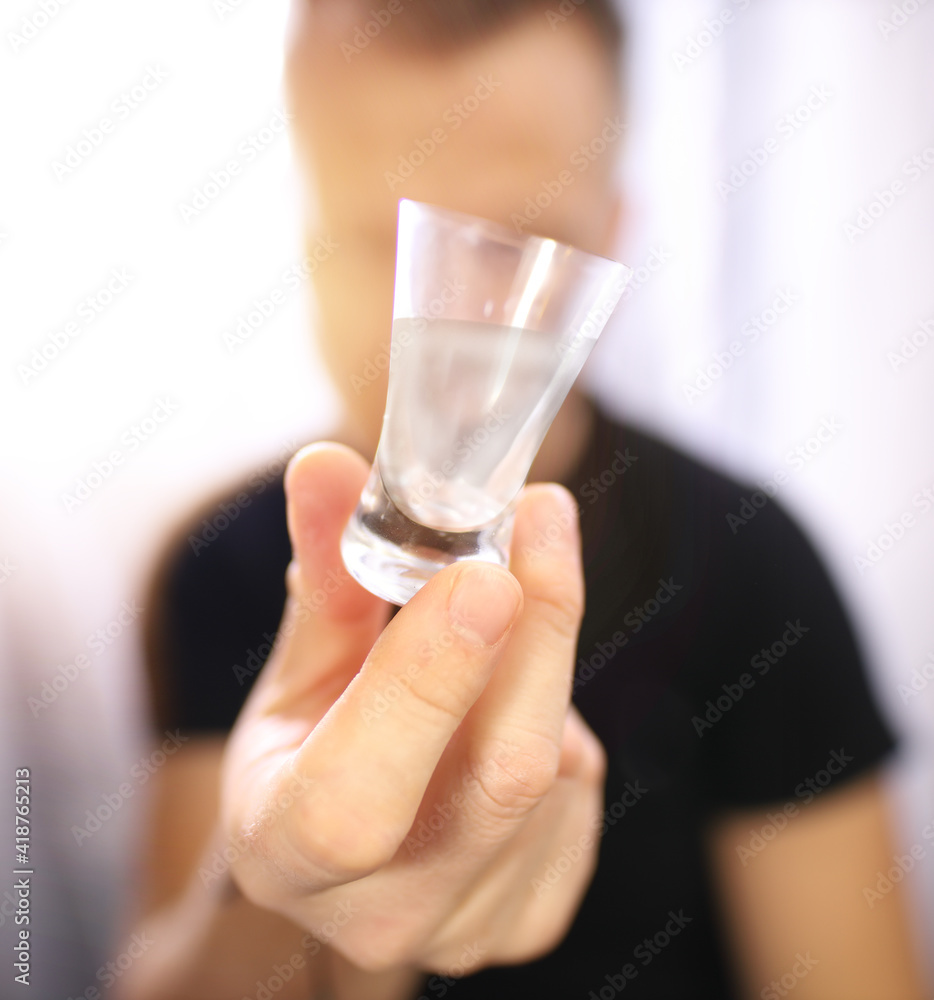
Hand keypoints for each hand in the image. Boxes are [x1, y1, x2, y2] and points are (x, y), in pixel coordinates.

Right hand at [220, 443, 605, 974]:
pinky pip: (581, 789)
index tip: (483, 572)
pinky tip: (512, 701)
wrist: (343, 837)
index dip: (427, 686)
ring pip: (553, 768)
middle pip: (501, 776)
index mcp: (283, 850)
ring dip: (540, 662)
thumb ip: (325, 570)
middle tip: (542, 515)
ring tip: (502, 612)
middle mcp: (379, 914)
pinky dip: (559, 719)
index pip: (356, 800)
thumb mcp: (302, 663)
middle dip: (536, 629)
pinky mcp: (530, 918)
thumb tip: (327, 466)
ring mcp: (467, 928)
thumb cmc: (307, 745)